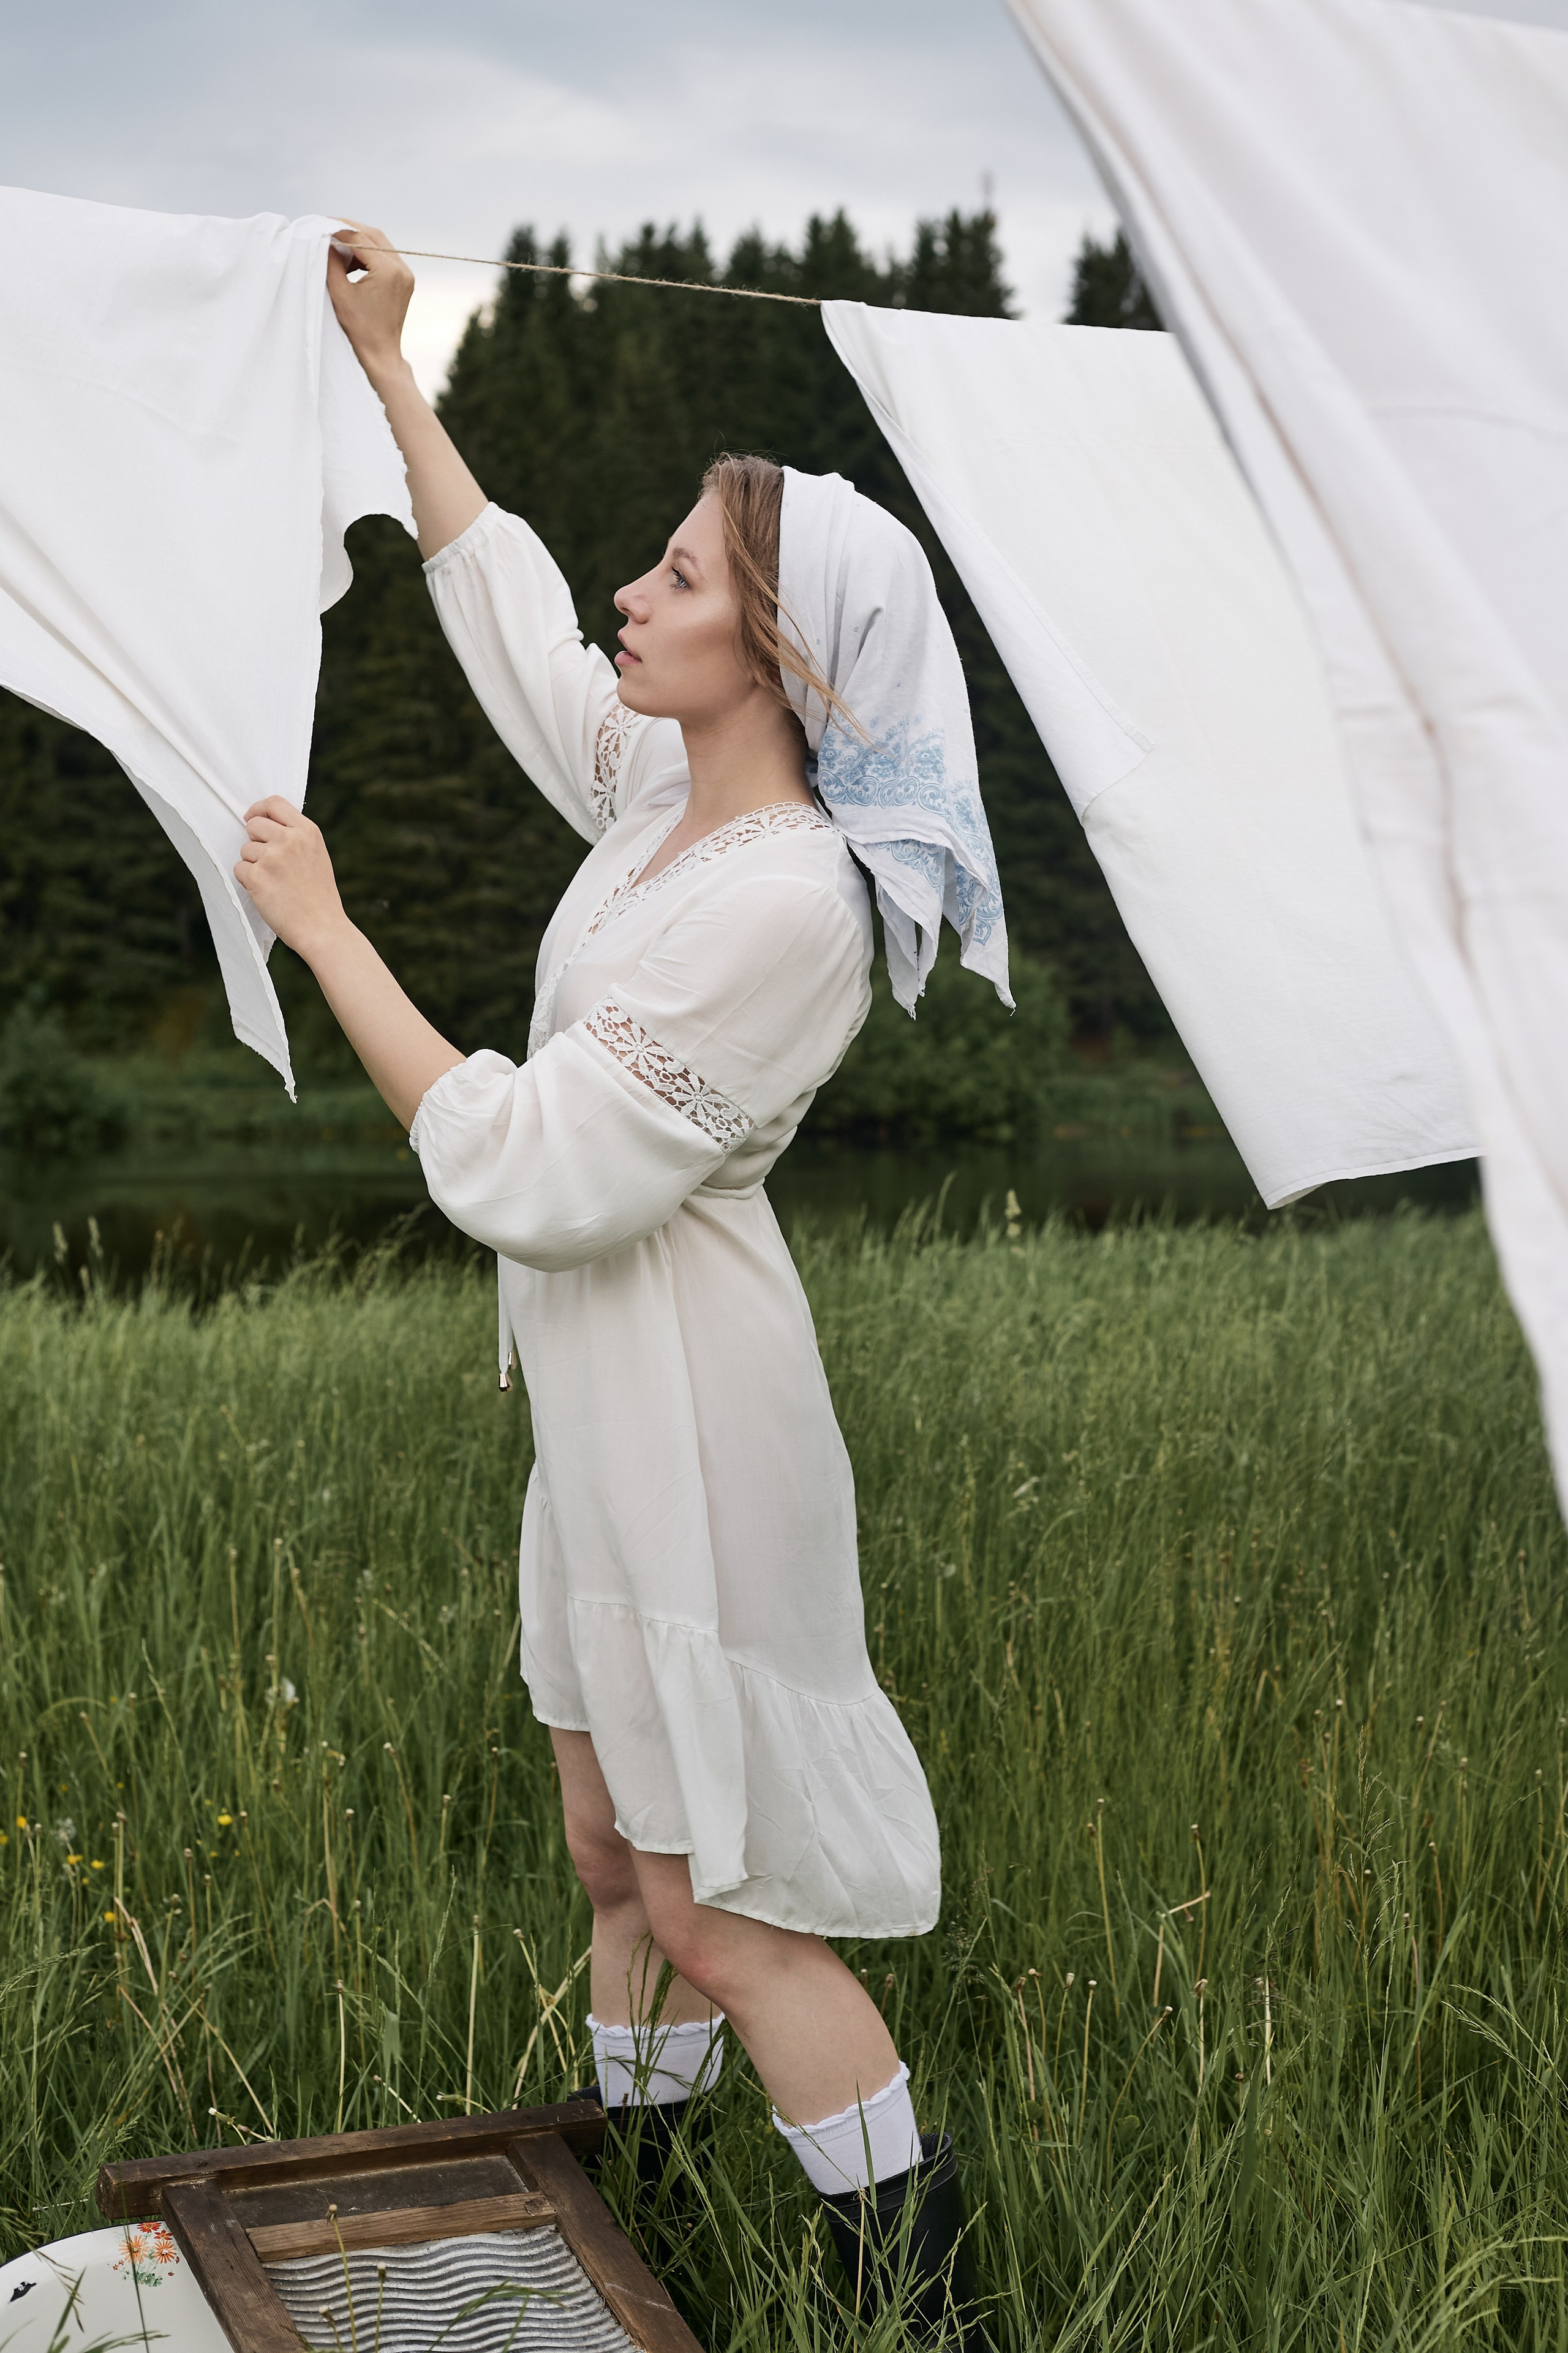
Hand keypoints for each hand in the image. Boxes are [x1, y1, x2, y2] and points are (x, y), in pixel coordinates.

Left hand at [234, 798, 348, 962]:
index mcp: (307, 831)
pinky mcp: (257, 876)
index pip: (274, 803)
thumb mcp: (316, 855)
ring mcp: (272, 857)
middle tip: (268, 861)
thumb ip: (295, 836)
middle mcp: (289, 840)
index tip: (252, 818)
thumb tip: (264, 823)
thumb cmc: (318, 896)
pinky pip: (239, 869)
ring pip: (245, 849)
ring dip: (254, 864)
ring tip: (274, 882)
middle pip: (254, 824)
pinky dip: (248, 881)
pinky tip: (267, 892)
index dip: (258, 809)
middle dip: (255, 840)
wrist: (322, 928)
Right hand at [327, 219, 414, 383]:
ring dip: (359, 241)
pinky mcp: (404, 281)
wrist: (380, 353)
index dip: (340, 228)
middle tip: (329, 226)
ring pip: (381, 244)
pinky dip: (368, 254)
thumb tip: (327, 239)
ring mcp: (406, 275)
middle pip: (374, 235)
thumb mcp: (339, 292)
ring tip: (337, 244)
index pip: (361, 238)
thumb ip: (332, 261)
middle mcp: (402, 269)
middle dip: (350, 229)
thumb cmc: (358, 328)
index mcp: (388, 271)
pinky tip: (351, 259)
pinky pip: (385, 257)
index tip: (323, 223)